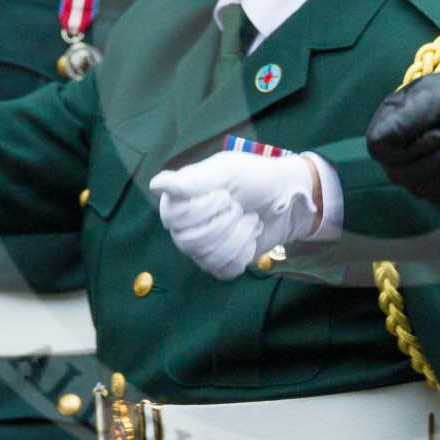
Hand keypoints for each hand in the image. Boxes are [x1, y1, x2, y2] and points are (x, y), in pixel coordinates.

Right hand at [151, 153, 320, 279]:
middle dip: (224, 223)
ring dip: (239, 236)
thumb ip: (191, 180)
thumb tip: (155, 185)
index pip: (174, 218)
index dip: (202, 210)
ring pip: (208, 257)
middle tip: (240, 207)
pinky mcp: (220, 263)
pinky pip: (224, 270)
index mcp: (179, 200)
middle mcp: (184, 226)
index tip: (224, 195)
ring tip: (249, 219)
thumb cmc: (254, 177)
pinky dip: (244, 252)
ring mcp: (201, 248)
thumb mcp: (225, 170)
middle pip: (189, 241)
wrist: (285, 199)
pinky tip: (250, 236)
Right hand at [365, 39, 439, 209]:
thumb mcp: (436, 100)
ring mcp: (420, 172)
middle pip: (404, 177)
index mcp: (390, 123)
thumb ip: (407, 120)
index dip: (412, 148)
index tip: (439, 132)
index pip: (380, 151)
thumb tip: (377, 143)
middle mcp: (399, 151)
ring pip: (426, 191)